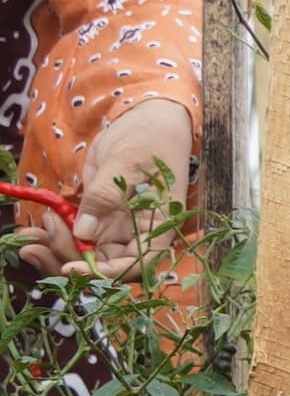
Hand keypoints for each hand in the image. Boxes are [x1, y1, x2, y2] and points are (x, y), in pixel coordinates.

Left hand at [21, 101, 193, 278]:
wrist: (146, 122)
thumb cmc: (150, 140)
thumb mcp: (128, 164)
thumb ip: (106, 197)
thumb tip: (84, 232)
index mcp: (157, 227)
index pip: (136, 264)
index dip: (105, 273)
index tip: (72, 267)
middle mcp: (136, 234)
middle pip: (102, 264)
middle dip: (66, 259)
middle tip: (35, 244)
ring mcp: (115, 227)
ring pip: (83, 253)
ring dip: (53, 249)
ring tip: (27, 237)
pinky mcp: (96, 216)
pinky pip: (72, 235)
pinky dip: (50, 236)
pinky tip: (29, 233)